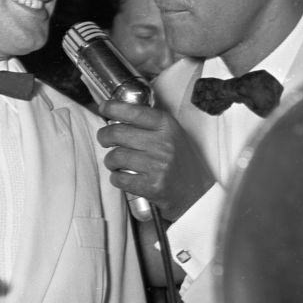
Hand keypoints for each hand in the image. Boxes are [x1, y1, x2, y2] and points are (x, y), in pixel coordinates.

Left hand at [97, 99, 214, 221]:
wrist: (198, 195)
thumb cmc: (180, 163)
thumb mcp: (172, 135)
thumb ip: (149, 124)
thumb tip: (116, 113)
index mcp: (167, 126)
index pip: (133, 111)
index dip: (113, 107)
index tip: (103, 108)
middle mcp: (163, 143)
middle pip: (116, 133)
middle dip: (104, 136)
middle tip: (105, 140)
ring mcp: (158, 165)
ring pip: (115, 156)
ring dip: (111, 161)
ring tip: (117, 163)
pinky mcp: (152, 186)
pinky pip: (119, 178)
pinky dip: (116, 179)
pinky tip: (124, 177)